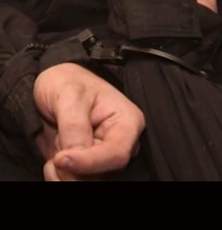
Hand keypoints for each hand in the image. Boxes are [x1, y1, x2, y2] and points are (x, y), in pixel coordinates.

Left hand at [33, 63, 144, 180]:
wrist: (53, 86)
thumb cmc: (67, 82)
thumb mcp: (69, 94)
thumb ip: (74, 126)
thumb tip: (72, 156)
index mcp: (127, 123)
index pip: (117, 154)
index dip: (88, 162)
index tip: (60, 158)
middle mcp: (119, 143)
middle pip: (102, 173)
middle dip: (73, 167)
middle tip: (57, 147)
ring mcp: (103, 156)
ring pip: (86, 179)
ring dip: (63, 171)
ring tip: (57, 145)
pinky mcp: (87, 165)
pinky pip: (74, 179)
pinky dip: (59, 174)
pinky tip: (56, 155)